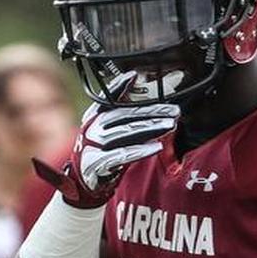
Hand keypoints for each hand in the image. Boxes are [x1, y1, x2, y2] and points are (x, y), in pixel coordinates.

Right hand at [33, 72, 178, 207]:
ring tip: (171, 126)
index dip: (118, 86)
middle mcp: (93, 128)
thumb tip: (134, 82)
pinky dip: (141, 151)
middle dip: (152, 112)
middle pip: (125, 116)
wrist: (82, 182)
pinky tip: (157, 146)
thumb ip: (119, 110)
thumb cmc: (100, 151)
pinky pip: (123, 155)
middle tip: (174, 111)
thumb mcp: (106, 128)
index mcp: (94, 117)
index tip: (133, 76)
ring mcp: (94, 145)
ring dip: (151, 128)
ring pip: (127, 133)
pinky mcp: (98, 163)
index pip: (106, 98)